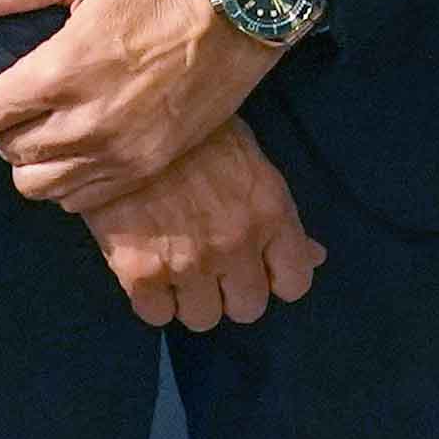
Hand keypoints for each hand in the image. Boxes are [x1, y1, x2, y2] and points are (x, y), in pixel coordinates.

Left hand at [0, 0, 282, 207]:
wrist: (239, 9)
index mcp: (62, 71)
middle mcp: (85, 122)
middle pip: (10, 153)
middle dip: (4, 129)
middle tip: (21, 104)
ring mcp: (119, 152)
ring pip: (41, 187)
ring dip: (33, 162)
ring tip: (47, 130)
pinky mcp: (147, 168)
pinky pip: (83, 200)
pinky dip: (69, 182)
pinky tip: (79, 151)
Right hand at [77, 122, 325, 330]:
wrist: (121, 118)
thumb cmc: (192, 130)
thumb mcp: (249, 160)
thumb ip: (279, 214)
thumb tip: (316, 255)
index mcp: (269, 211)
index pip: (295, 282)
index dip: (274, 277)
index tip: (255, 265)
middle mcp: (235, 244)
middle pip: (248, 308)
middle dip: (231, 291)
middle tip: (210, 265)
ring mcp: (188, 263)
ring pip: (203, 319)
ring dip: (190, 298)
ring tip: (174, 266)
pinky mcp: (140, 274)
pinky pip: (156, 316)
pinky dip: (151, 299)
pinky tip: (145, 269)